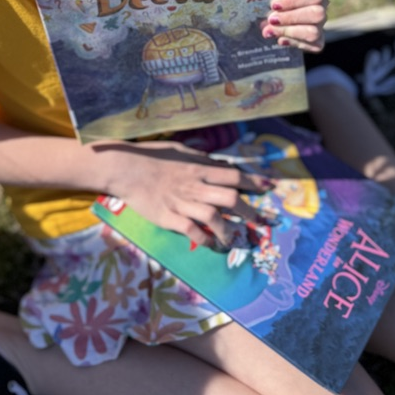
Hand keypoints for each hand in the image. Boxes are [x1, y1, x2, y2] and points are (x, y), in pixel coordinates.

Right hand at [99, 140, 267, 248]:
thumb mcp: (181, 151)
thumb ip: (202, 160)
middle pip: (231, 198)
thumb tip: (221, 165)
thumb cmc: (153, 157)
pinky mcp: (168, 218)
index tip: (269, 188)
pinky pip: (192, 232)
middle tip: (258, 221)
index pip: (234, 175)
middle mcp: (194, 186)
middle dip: (249, 211)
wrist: (125, 168)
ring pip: (214, 218)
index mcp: (198, 168)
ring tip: (232, 237)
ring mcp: (182, 203)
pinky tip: (209, 242)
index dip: (254, 182)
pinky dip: (204, 239)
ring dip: (228, 230)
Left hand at [262, 0, 327, 51]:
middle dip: (291, 18)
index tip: (273, 4)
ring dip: (289, 32)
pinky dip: (295, 44)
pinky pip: (313, 45)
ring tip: (268, 31)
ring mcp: (321, 24)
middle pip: (317, 14)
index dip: (294, 1)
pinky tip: (280, 41)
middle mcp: (322, 5)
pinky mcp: (317, 41)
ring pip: (313, 31)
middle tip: (270, 19)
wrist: (270, 17)